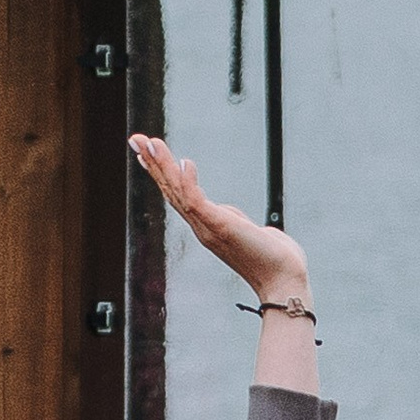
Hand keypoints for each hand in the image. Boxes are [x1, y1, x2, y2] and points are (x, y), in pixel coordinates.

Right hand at [129, 135, 308, 308]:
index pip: (178, 194)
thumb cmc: (272, 259)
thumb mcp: (247, 231)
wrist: (284, 280)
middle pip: (170, 190)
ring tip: (151, 142)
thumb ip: (236, 220)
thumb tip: (234, 215)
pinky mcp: (220, 227)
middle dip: (153, 163)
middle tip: (135, 138)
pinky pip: (196, 201)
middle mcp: (202, 227)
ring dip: (163, 166)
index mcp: (207, 225)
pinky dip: (189, 181)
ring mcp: (208, 228)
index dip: (162, 172)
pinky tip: (185, 162)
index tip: (148, 151)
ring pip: (178, 192)